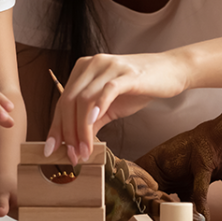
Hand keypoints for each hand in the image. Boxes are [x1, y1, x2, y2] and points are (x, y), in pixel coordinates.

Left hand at [47, 52, 186, 163]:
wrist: (170, 71)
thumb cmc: (138, 88)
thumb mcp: (110, 106)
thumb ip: (92, 121)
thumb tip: (74, 144)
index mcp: (83, 69)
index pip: (62, 101)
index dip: (56, 128)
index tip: (52, 150)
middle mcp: (92, 64)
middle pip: (69, 101)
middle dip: (68, 132)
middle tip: (72, 156)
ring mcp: (109, 67)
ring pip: (85, 100)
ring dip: (81, 129)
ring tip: (85, 151)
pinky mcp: (127, 74)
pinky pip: (107, 90)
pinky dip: (98, 107)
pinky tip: (94, 124)